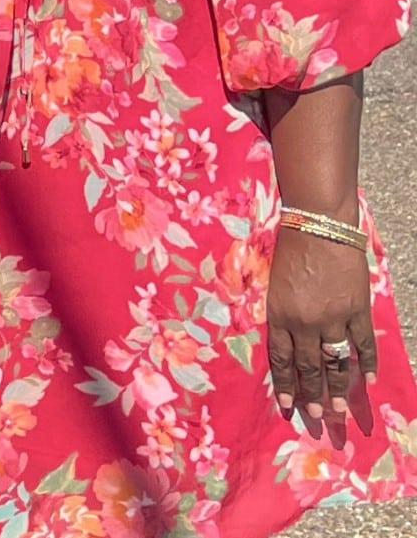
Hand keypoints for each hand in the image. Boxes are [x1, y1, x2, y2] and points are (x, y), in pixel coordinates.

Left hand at [267, 223, 377, 443]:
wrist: (318, 227)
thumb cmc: (290, 251)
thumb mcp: (275, 285)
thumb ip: (282, 315)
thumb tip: (289, 345)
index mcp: (279, 314)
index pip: (280, 358)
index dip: (285, 383)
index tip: (288, 405)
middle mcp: (305, 322)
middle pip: (309, 366)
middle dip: (312, 393)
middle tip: (316, 415)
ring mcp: (334, 319)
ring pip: (337, 362)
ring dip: (338, 388)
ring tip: (338, 410)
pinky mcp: (358, 311)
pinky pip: (363, 345)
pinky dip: (367, 364)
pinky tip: (368, 381)